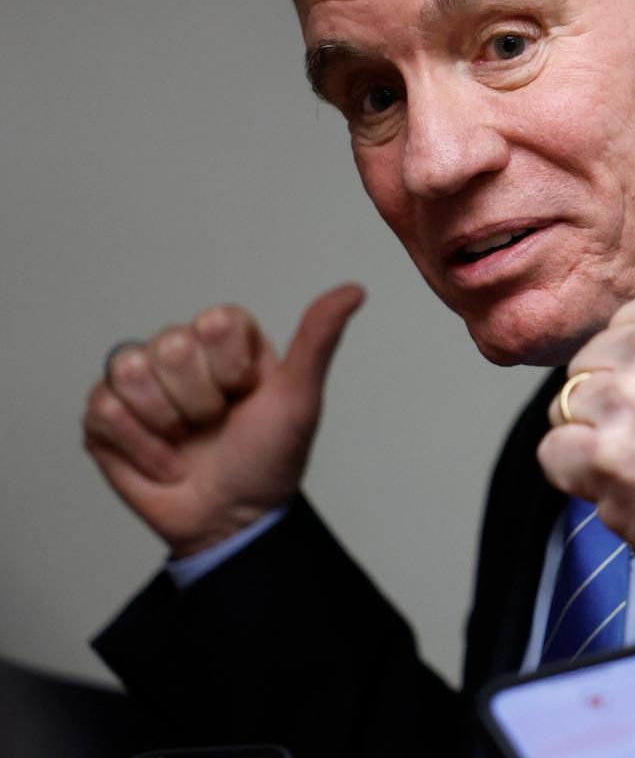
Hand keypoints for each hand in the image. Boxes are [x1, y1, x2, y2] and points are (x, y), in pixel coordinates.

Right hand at [83, 284, 364, 556]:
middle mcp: (182, 351)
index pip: (215, 322)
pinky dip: (138, 446)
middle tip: (215, 423)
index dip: (232, 368)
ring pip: (130, 372)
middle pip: (171, 347)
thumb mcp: (300, 399)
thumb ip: (319, 340)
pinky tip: (162, 459)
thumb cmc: (268, 458)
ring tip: (187, 440)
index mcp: (228, 339)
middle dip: (200, 401)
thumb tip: (355, 290)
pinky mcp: (106, 416)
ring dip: (166, 423)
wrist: (230, 520)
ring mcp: (140, 382)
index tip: (247, 394)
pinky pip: (103, 410)